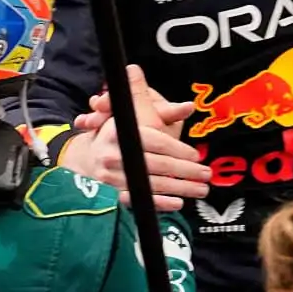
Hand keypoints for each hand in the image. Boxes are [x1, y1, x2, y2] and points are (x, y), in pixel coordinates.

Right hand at [69, 65, 210, 211]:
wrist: (85, 157)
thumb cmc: (115, 130)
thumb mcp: (128, 111)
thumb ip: (145, 98)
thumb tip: (163, 89)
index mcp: (119, 131)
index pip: (154, 141)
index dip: (178, 149)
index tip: (196, 155)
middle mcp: (113, 154)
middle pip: (156, 165)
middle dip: (186, 171)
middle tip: (207, 174)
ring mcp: (111, 176)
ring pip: (151, 184)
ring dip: (179, 188)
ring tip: (201, 189)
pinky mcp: (112, 193)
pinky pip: (138, 200)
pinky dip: (158, 202)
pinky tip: (177, 203)